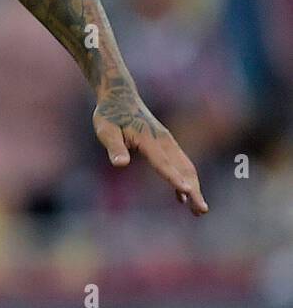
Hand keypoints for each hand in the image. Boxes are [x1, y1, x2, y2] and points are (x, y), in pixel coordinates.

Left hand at [92, 88, 207, 215]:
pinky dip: (184, 179)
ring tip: (200, 211)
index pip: (162, 162)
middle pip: (182, 168)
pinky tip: (182, 197)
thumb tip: (120, 164)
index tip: (187, 192)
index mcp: (148, 138)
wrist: (120, 96)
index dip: (173, 177)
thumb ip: (114, 147)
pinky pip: (180, 164)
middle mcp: (163, 140)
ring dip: (195, 187)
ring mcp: (167, 142)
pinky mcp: (166, 144)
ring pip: (186, 167)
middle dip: (194, 189)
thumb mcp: (105, 129)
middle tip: (202, 210)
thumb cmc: (110, 114)